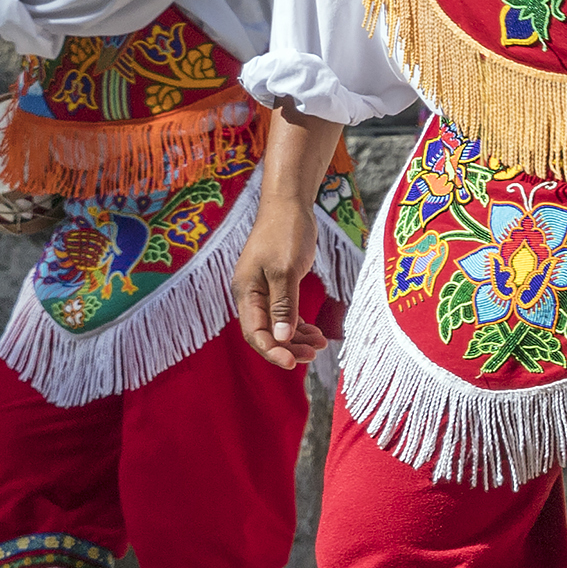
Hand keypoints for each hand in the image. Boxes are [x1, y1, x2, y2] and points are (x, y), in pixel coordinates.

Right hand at [236, 159, 332, 367]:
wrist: (288, 204)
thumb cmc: (286, 233)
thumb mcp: (286, 270)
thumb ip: (283, 305)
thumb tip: (279, 338)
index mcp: (246, 292)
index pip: (254, 333)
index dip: (272, 351)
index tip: (293, 363)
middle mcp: (250, 295)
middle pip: (264, 333)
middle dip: (287, 348)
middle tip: (313, 355)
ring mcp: (262, 290)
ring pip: (275, 326)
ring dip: (296, 339)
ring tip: (320, 345)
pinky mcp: (276, 285)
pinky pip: (283, 314)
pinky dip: (298, 325)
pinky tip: (315, 333)